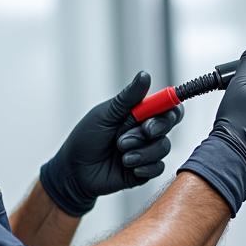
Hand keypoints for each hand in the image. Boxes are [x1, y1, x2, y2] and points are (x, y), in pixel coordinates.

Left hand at [40, 72, 183, 216]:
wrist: (74, 170)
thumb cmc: (86, 138)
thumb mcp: (105, 115)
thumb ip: (128, 98)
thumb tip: (145, 75)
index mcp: (138, 113)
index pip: (166, 106)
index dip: (171, 106)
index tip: (164, 110)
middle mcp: (145, 131)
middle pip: (169, 124)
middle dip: (157, 127)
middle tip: (143, 130)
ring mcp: (146, 151)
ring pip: (163, 146)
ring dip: (142, 149)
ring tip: (120, 152)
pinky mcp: (145, 171)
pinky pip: (158, 167)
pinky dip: (144, 166)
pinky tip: (127, 166)